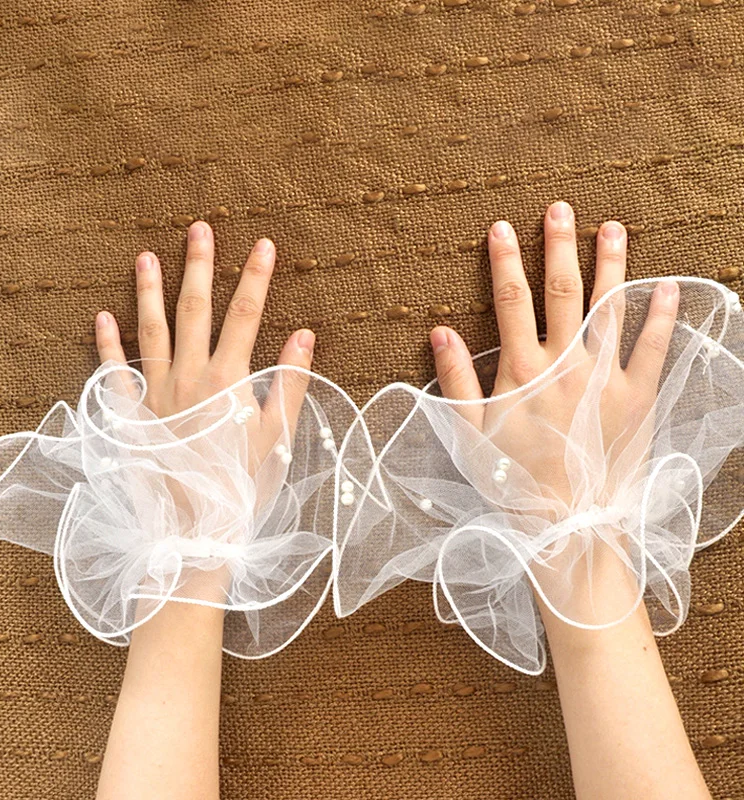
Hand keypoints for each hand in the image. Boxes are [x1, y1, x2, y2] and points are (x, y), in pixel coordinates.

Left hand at [93, 221, 315, 462]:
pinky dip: (106, 344)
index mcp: (228, 381)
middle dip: (199, 267)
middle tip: (198, 229)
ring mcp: (156, 394)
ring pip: (151, 331)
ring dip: (149, 292)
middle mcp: (189, 378)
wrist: (196, 527)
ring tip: (146, 257)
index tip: (264, 245)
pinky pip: (114, 373)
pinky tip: (102, 316)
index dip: (256, 278)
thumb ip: (290, 383)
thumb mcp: (278, 436)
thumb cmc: (243, 482)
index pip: (246, 316)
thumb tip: (304, 334)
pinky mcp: (132, 415)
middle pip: (195, 310)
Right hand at [429, 202, 709, 799]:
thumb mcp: (469, 435)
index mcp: (523, 372)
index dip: (504, 262)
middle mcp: (566, 366)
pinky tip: (669, 286)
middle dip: (558, 247)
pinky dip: (662, 317)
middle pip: (562, 294)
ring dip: (611, 265)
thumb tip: (440, 331)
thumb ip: (455, 381)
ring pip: (609, 309)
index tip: (501, 227)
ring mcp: (606, 379)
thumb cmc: (513, 481)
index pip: (511, 303)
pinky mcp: (638, 399)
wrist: (567, 524)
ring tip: (613, 228)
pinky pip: (654, 350)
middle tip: (561, 209)